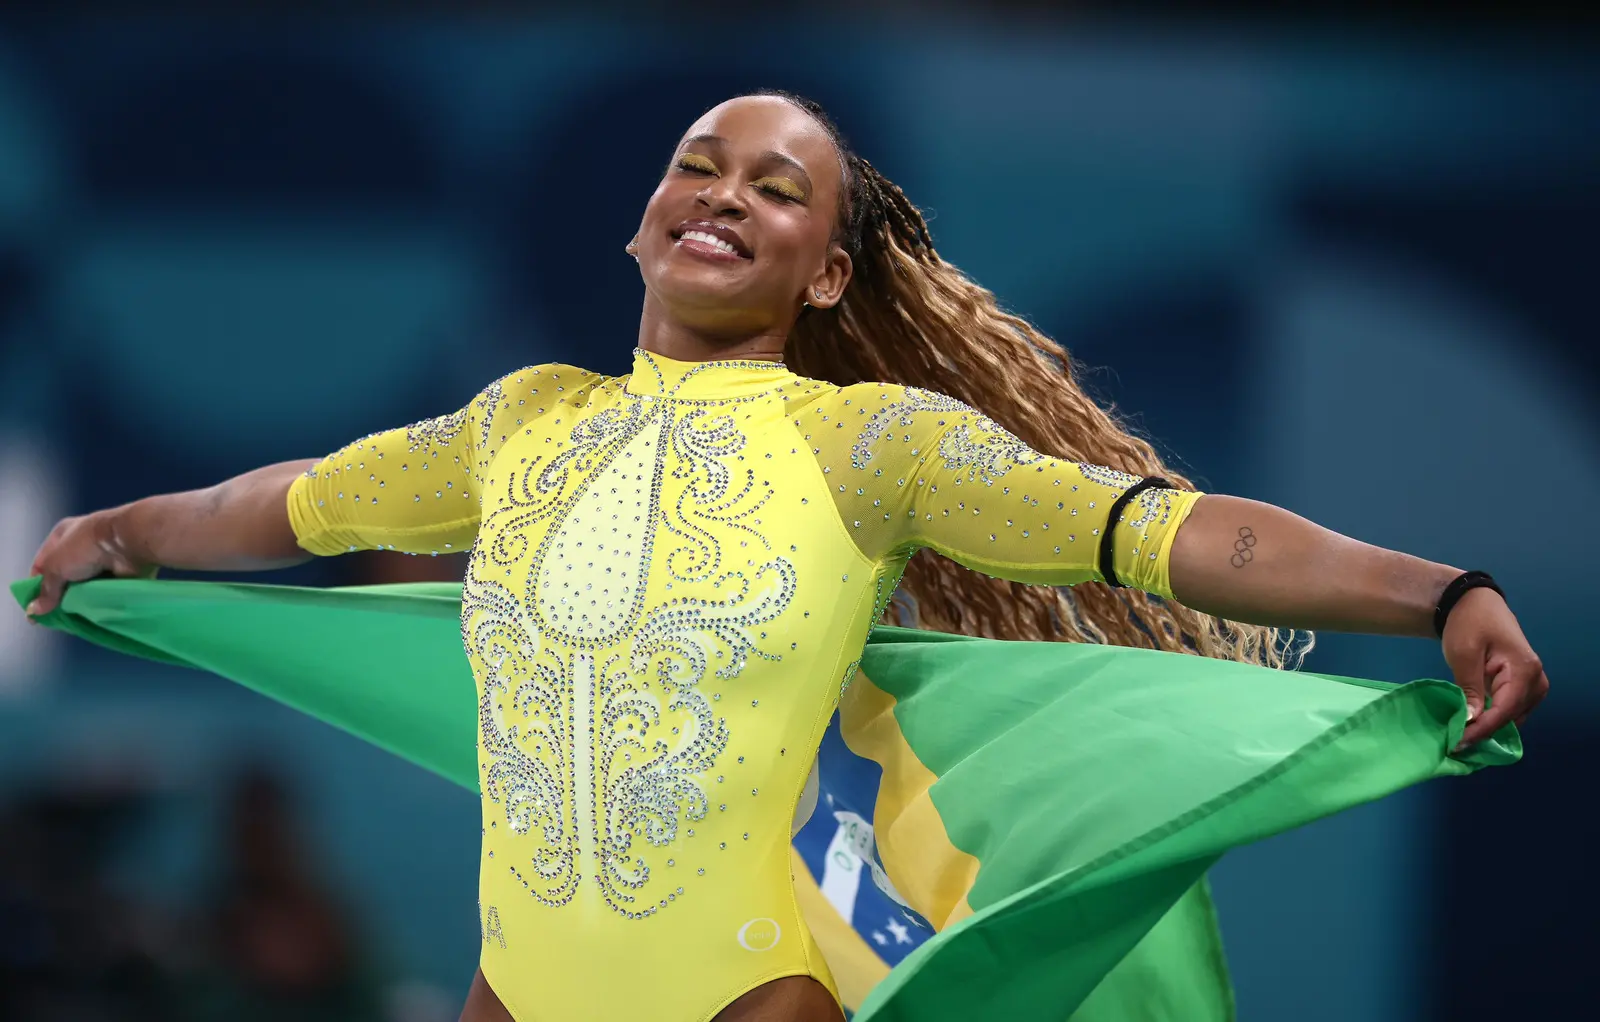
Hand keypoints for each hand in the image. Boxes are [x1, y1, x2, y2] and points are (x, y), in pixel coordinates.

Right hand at [25, 510, 156, 617]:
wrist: (129, 541)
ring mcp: (103, 558)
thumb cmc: (86, 547)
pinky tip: (93, 612)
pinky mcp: (120, 571)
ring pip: (85, 585)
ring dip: (80, 599)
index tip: (32, 608)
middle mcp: (82, 544)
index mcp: (63, 535)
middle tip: (53, 617)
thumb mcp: (56, 566)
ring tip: (73, 618)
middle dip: (59, 595)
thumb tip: (33, 612)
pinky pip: (104, 589)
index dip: (36, 586)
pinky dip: (99, 599)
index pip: (42, 564)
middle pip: (65, 575)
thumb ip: (46, 590)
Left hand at [1442, 587, 1548, 748]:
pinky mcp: (1522, 686)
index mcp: (1525, 671)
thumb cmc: (1469, 623)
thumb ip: (1470, 688)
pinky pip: (1510, 710)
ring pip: (1512, 717)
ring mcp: (1533, 685)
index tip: (1458, 744)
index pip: (1504, 711)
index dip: (1482, 730)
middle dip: (1484, 732)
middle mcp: (1536, 681)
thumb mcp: (1464, 654)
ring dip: (1488, 727)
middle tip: (1455, 744)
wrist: (1474, 603)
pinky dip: (1492, 718)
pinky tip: (1472, 725)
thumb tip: (1471, 720)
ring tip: (1460, 737)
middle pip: (1511, 717)